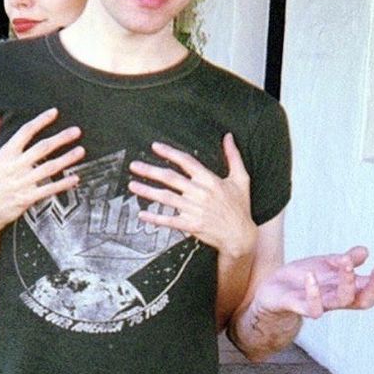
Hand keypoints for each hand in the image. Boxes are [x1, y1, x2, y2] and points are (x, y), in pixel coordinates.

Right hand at [0, 107, 84, 233]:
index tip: (54, 113)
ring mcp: (22, 183)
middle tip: (76, 131)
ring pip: (49, 168)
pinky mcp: (27, 198)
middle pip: (42, 148)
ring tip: (81, 151)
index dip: (40, 121)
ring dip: (67, 159)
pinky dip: (63, 184)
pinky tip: (75, 178)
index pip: (25, 132)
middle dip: (61, 138)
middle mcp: (15, 167)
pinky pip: (49, 189)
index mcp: (5, 155)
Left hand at [127, 133, 256, 257]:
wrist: (241, 236)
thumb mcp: (241, 179)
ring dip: (148, 191)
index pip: (186, 162)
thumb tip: (229, 137)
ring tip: (132, 185)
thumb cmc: (240, 207)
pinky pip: (169, 220)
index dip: (170, 153)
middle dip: (150, 170)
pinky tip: (142, 214)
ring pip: (166, 198)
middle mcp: (200, 193)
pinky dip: (155, 218)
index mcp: (210, 180)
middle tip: (134, 165)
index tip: (155, 147)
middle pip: (171, 178)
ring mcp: (194, 210)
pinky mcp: (191, 225)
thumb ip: (233, 156)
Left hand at [255, 246, 373, 318]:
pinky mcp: (297, 306)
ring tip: (346, 264)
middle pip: (363, 300)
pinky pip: (310, 307)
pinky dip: (313, 292)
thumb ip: (345, 261)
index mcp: (345, 288)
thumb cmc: (301, 281)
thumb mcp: (325, 265)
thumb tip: (364, 251)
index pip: (373, 287)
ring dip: (346, 282)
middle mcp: (335, 299)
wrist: (271, 295)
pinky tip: (313, 276)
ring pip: (340, 301)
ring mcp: (318, 304)